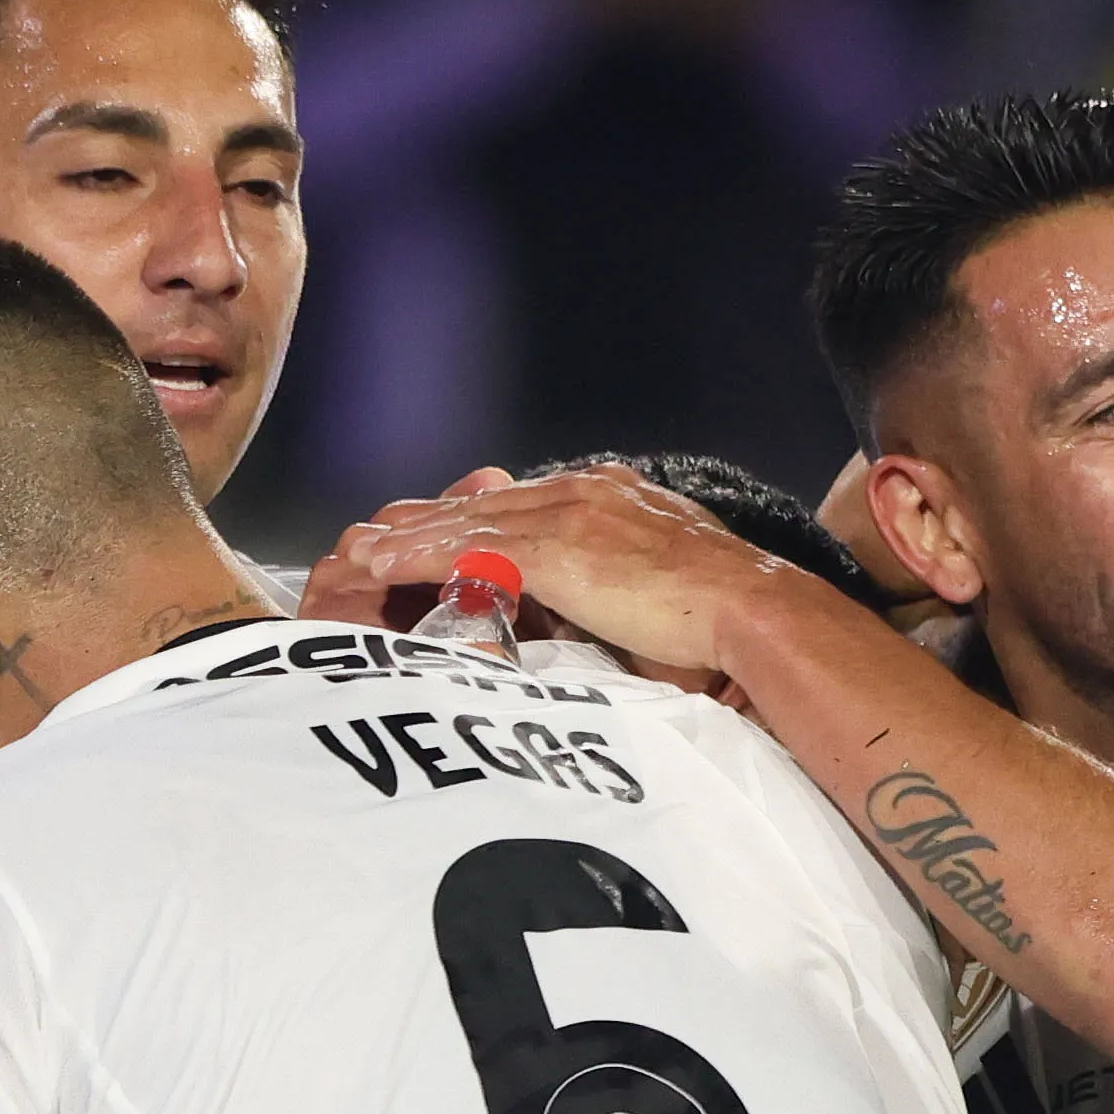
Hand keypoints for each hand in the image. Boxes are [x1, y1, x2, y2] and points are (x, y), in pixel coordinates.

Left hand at [326, 466, 803, 681]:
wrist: (754, 609)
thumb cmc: (729, 617)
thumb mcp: (673, 589)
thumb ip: (632, 590)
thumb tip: (613, 620)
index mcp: (618, 498)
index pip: (531, 504)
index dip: (481, 517)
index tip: (444, 528)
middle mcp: (587, 493)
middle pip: (488, 503)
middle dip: (430, 517)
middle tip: (378, 530)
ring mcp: (569, 516)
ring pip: (468, 520)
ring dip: (409, 535)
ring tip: (359, 548)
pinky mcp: (557, 550)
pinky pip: (468, 549)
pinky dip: (418, 555)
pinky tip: (380, 563)